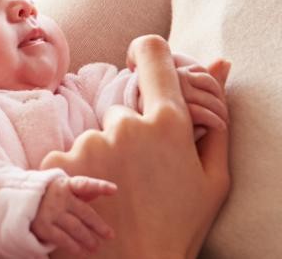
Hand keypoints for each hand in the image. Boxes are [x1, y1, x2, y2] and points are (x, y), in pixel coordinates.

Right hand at [32, 175, 117, 255]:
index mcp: (65, 184)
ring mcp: (51, 212)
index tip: (114, 190)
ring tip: (95, 247)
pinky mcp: (43, 226)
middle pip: (85, 213)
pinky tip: (81, 252)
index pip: (85, 184)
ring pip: (76, 228)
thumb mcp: (62, 187)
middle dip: (98, 226)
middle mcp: (59, 197)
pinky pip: (62, 239)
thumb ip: (81, 190)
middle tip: (110, 236)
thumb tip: (105, 191)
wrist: (17, 200)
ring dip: (88, 239)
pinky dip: (73, 246)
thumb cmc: (47, 193)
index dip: (100, 186)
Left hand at [40, 35, 230, 258]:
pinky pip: (67, 157)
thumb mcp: (214, 179)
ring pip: (94, 137)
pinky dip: (75, 177)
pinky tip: (92, 204)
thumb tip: (222, 64)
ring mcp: (90, 144)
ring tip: (117, 199)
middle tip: (139, 179)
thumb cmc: (181, 230)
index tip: (139, 65)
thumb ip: (217, 118)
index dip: (146, 54)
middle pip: (121, 110)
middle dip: (129, 136)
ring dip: (102, 160)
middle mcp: (127, 124)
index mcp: (169, 123)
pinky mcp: (59, 164)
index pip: (152, 53)